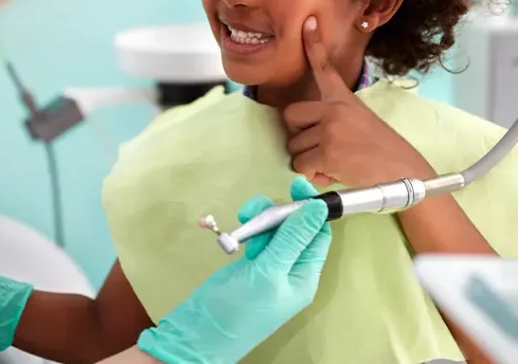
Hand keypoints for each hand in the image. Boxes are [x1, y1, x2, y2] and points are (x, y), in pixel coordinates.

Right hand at [137, 176, 330, 363]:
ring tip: (242, 220)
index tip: (295, 184)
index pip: (318, 233)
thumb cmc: (238, 309)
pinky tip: (238, 231)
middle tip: (256, 210)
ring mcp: (268, 267)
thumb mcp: (269, 272)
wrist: (198, 334)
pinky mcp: (248, 265)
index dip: (310, 208)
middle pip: (295, 228)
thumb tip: (318, 209)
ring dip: (260, 220)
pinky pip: (257, 238)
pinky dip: (248, 230)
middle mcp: (290, 270)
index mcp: (304, 275)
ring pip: (273, 230)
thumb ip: (292, 238)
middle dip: (278, 212)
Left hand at [282, 16, 434, 187]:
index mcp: (343, 98)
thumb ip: (334, 120)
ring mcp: (329, 129)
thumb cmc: (382, 150)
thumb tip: (308, 138)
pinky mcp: (326, 151)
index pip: (324, 67)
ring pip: (294, 146)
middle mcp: (333, 109)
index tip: (307, 22)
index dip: (313, 44)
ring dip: (308, 159)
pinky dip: (312, 173)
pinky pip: (301, 165)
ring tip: (334, 161)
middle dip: (298, 135)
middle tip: (318, 146)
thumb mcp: (360, 121)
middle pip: (290, 116)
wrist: (402, 170)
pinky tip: (333, 172)